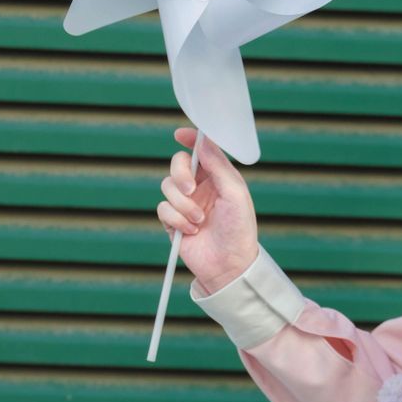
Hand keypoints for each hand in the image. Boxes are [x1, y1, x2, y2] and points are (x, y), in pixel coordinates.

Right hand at [158, 127, 260, 291]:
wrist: (229, 265)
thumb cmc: (239, 230)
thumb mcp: (234, 193)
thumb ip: (218, 165)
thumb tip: (203, 140)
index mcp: (218, 177)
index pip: (201, 151)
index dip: (190, 139)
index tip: (180, 135)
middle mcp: (201, 187)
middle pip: (177, 164)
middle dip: (180, 174)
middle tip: (190, 189)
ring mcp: (186, 203)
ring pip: (167, 187)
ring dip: (183, 205)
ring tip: (200, 221)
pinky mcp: (173, 220)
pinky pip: (162, 208)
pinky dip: (176, 219)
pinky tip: (192, 231)